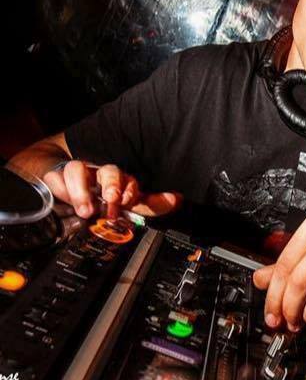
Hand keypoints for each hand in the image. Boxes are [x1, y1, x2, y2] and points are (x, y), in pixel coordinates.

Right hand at [43, 161, 181, 218]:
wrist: (61, 183)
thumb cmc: (97, 195)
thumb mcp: (125, 205)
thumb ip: (150, 205)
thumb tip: (177, 199)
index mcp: (120, 181)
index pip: (131, 182)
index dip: (133, 190)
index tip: (131, 199)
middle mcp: (100, 174)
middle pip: (109, 171)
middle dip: (112, 184)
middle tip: (112, 199)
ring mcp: (77, 174)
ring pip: (78, 170)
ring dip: (81, 190)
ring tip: (86, 209)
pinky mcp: (56, 177)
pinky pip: (55, 177)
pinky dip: (59, 187)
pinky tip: (63, 198)